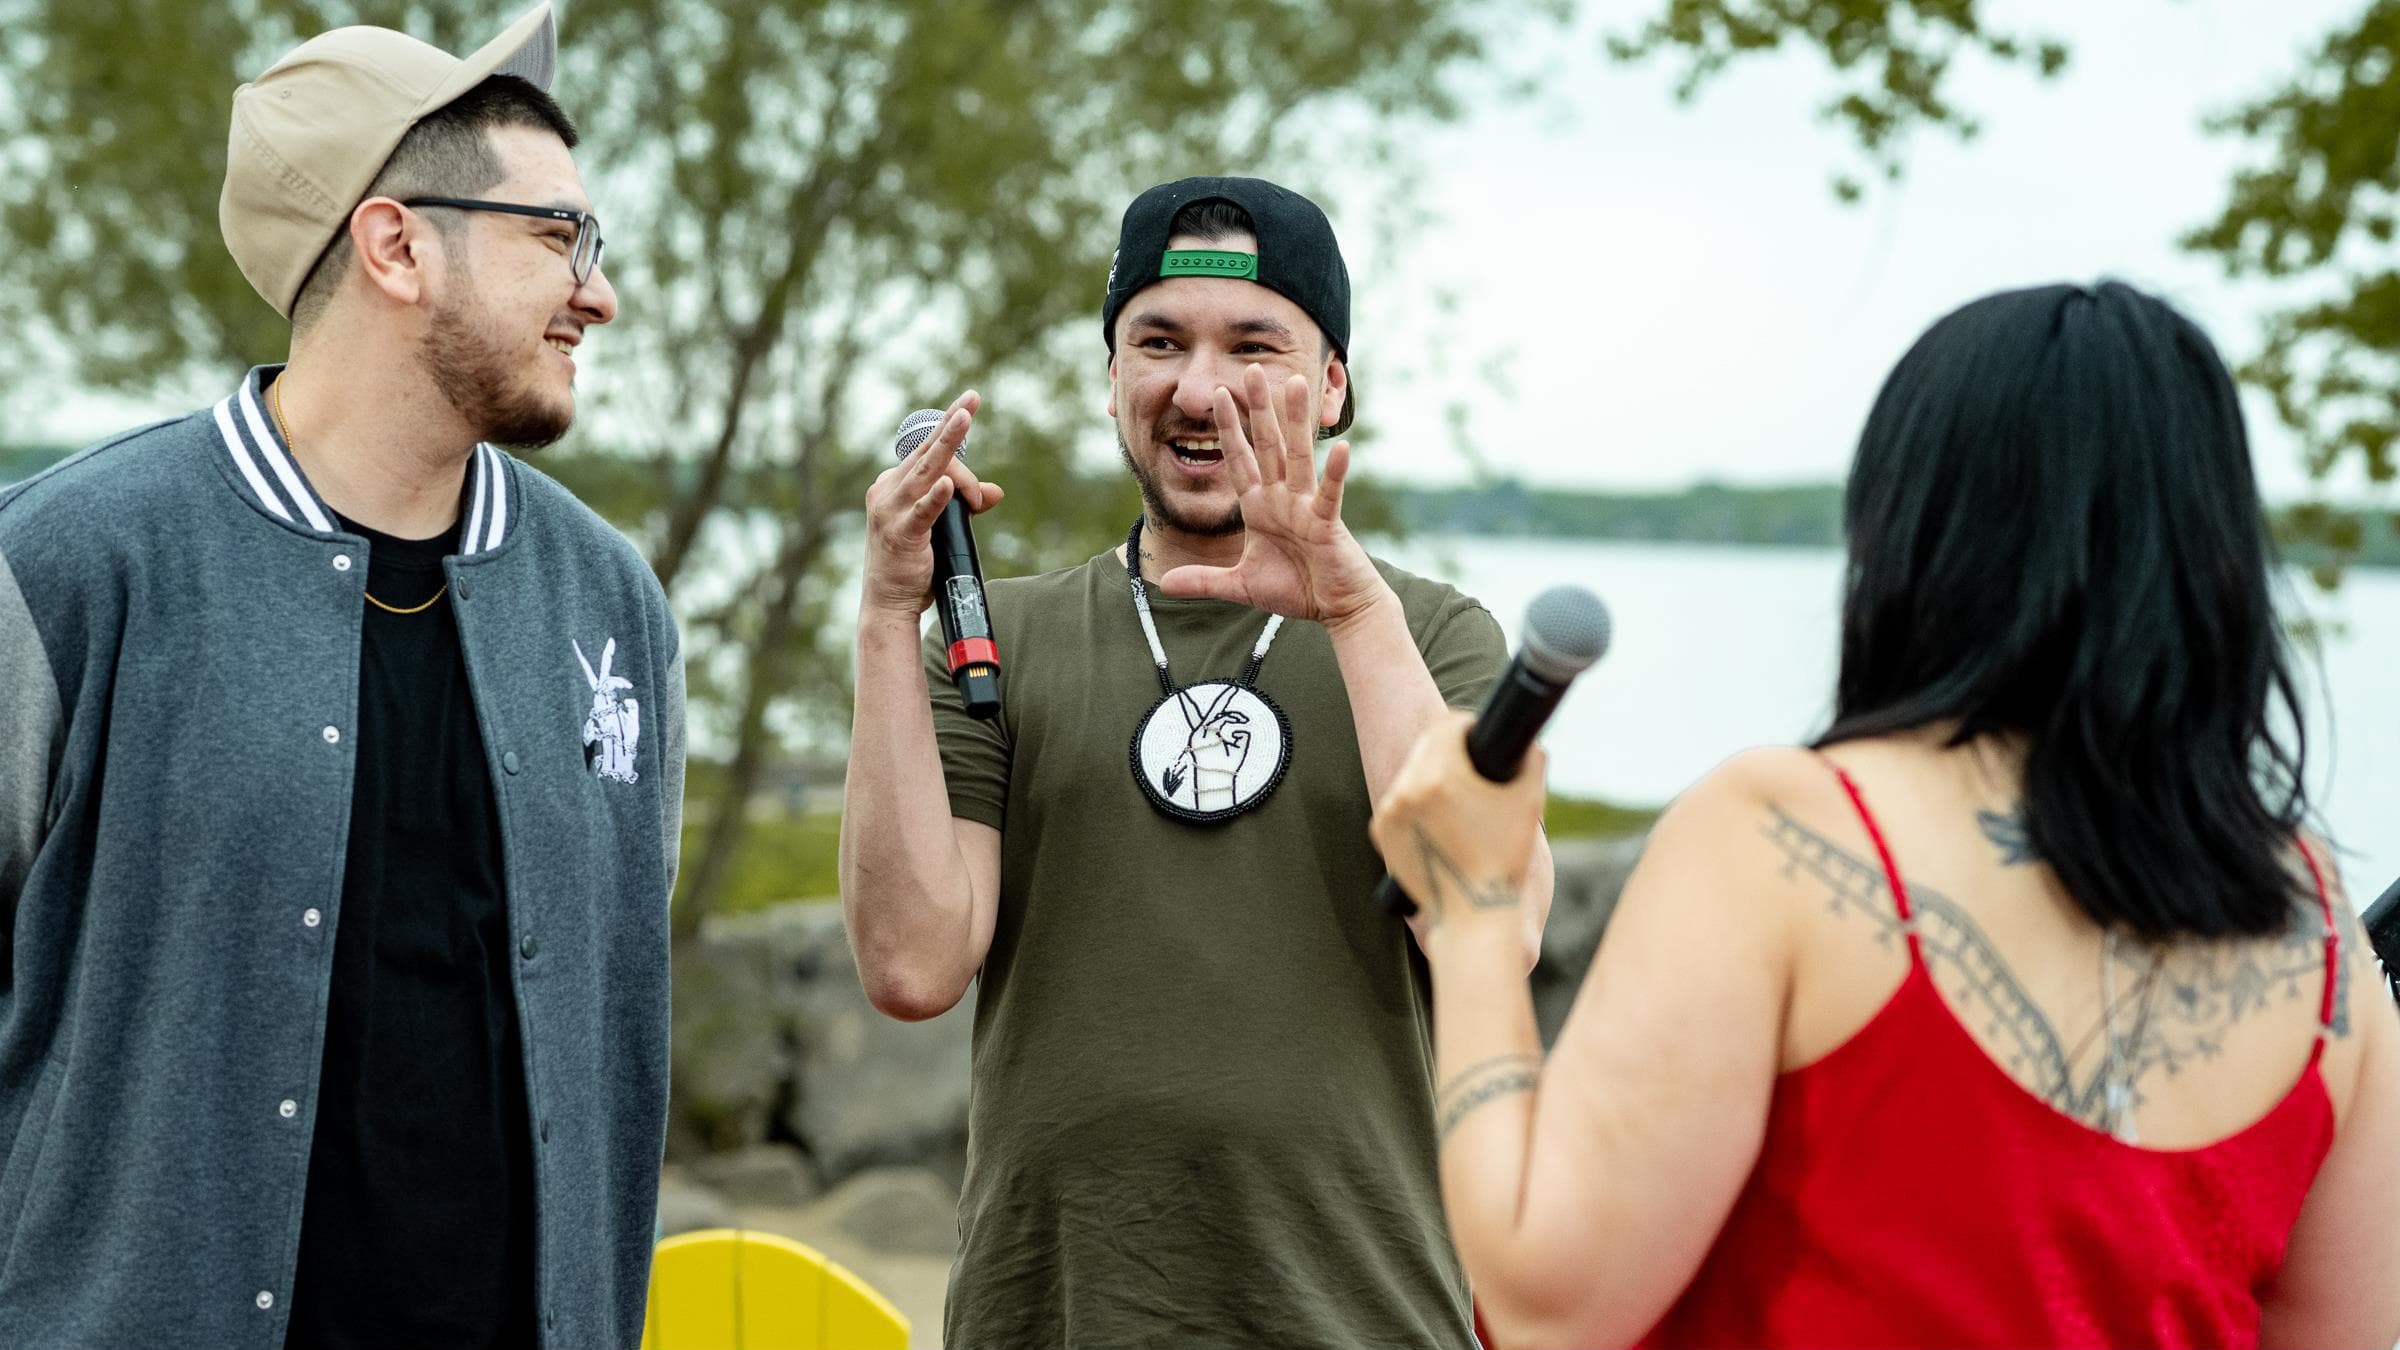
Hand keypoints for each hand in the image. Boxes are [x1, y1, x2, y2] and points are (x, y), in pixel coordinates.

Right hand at [860, 389, 1000, 619]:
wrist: (888, 602)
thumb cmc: (912, 562)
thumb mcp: (941, 527)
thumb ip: (963, 504)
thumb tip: (996, 492)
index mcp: (894, 483)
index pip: (928, 453)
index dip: (952, 437)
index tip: (968, 408)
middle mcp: (888, 489)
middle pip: (928, 452)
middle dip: (951, 423)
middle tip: (972, 399)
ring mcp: (890, 510)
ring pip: (926, 470)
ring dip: (947, 443)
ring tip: (964, 419)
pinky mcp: (899, 534)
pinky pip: (920, 511)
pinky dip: (935, 497)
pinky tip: (949, 485)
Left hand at [1155, 365, 1390, 627]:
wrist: (1337, 607)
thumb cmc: (1296, 588)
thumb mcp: (1241, 585)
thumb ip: (1205, 580)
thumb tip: (1165, 583)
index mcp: (1261, 506)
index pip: (1241, 460)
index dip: (1229, 429)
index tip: (1219, 395)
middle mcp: (1283, 498)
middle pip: (1268, 444)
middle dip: (1258, 408)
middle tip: (1251, 368)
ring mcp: (1306, 507)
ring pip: (1298, 456)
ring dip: (1295, 421)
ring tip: (1295, 383)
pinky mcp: (1327, 524)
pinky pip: (1330, 495)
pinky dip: (1335, 473)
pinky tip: (1341, 448)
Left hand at [1370, 712, 1547, 950]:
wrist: (1475, 916)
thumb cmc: (1505, 860)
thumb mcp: (1528, 801)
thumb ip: (1531, 759)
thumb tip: (1527, 742)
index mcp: (1439, 777)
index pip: (1448, 725)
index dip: (1468, 726)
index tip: (1479, 735)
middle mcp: (1406, 791)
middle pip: (1427, 748)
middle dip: (1450, 751)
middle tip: (1473, 765)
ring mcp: (1389, 814)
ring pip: (1411, 776)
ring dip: (1431, 777)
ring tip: (1458, 793)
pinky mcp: (1381, 834)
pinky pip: (1401, 805)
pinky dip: (1418, 805)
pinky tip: (1440, 816)